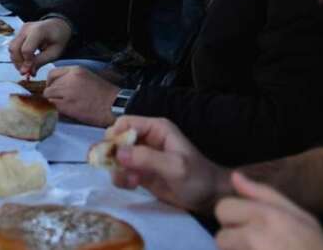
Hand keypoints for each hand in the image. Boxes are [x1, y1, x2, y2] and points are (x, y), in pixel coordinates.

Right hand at [8, 18, 72, 76]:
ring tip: (27, 67)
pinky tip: (25, 61)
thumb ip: (40, 61)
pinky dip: (17, 56)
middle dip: (18, 63)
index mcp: (39, 31)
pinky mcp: (19, 32)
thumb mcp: (54, 53)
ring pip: (11, 47)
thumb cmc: (58, 39)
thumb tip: (27, 72)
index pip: (26, 49)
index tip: (31, 72)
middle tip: (27, 72)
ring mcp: (21, 29)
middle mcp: (27, 28)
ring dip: (16, 60)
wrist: (58, 26)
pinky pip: (13, 46)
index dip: (27, 62)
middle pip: (14, 48)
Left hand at [43, 66, 117, 126]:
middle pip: (49, 86)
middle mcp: (70, 79)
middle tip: (58, 101)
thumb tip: (58, 86)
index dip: (50, 83)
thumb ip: (72, 78)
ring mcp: (68, 92)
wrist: (115, 105)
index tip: (52, 89)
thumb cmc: (105, 94)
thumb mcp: (88, 77)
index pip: (52, 73)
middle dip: (51, 94)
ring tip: (62, 107)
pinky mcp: (68, 105)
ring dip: (53, 102)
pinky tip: (64, 112)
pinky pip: (53, 106)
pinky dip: (55, 110)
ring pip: (48, 96)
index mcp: (76, 70)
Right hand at [110, 115, 232, 213]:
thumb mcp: (174, 166)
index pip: (124, 123)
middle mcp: (146, 139)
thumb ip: (146, 158)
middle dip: (112, 154)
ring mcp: (142, 156)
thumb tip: (117, 153)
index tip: (112, 154)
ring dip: (117, 169)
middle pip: (116, 139)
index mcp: (156, 129)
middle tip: (117, 169)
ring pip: (115, 157)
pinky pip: (121, 171)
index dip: (114, 136)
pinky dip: (121, 179)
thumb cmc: (197, 178)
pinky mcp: (140, 172)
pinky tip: (134, 185)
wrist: (210, 198)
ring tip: (131, 181)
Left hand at [214, 172, 322, 249]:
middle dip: (233, 243)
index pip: (223, 209)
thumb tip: (235, 177)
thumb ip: (264, 195)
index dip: (234, 218)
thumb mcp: (302, 217)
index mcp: (268, 217)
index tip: (250, 227)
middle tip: (258, 248)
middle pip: (221, 237)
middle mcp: (255, 238)